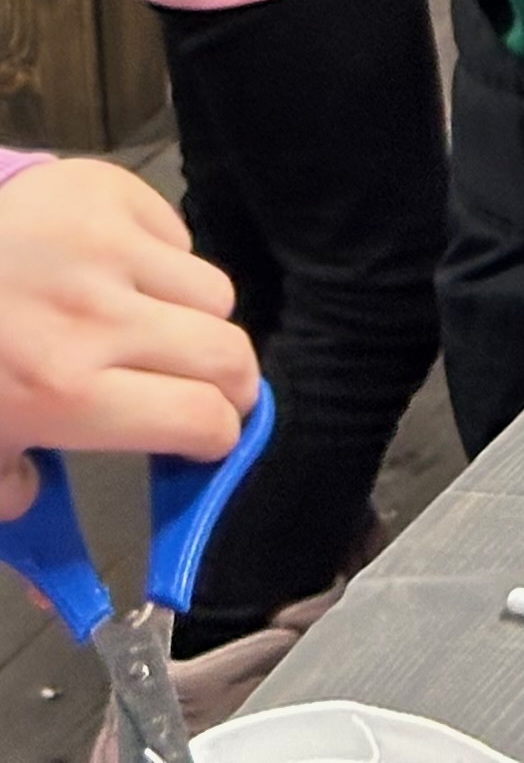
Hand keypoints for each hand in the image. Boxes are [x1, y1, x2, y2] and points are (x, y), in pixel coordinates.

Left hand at [0, 162, 256, 506]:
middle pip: (231, 356)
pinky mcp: (111, 193)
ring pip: (214, 295)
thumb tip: (60, 600)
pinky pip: (177, 239)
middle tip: (205, 395)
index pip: (200, 420)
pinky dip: (159, 264)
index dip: (215, 440)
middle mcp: (97, 319)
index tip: (204, 444)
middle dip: (228, 386)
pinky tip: (111, 276)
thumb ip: (20, 509)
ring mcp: (109, 248)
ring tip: (147, 329)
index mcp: (62, 393)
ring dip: (193, 321)